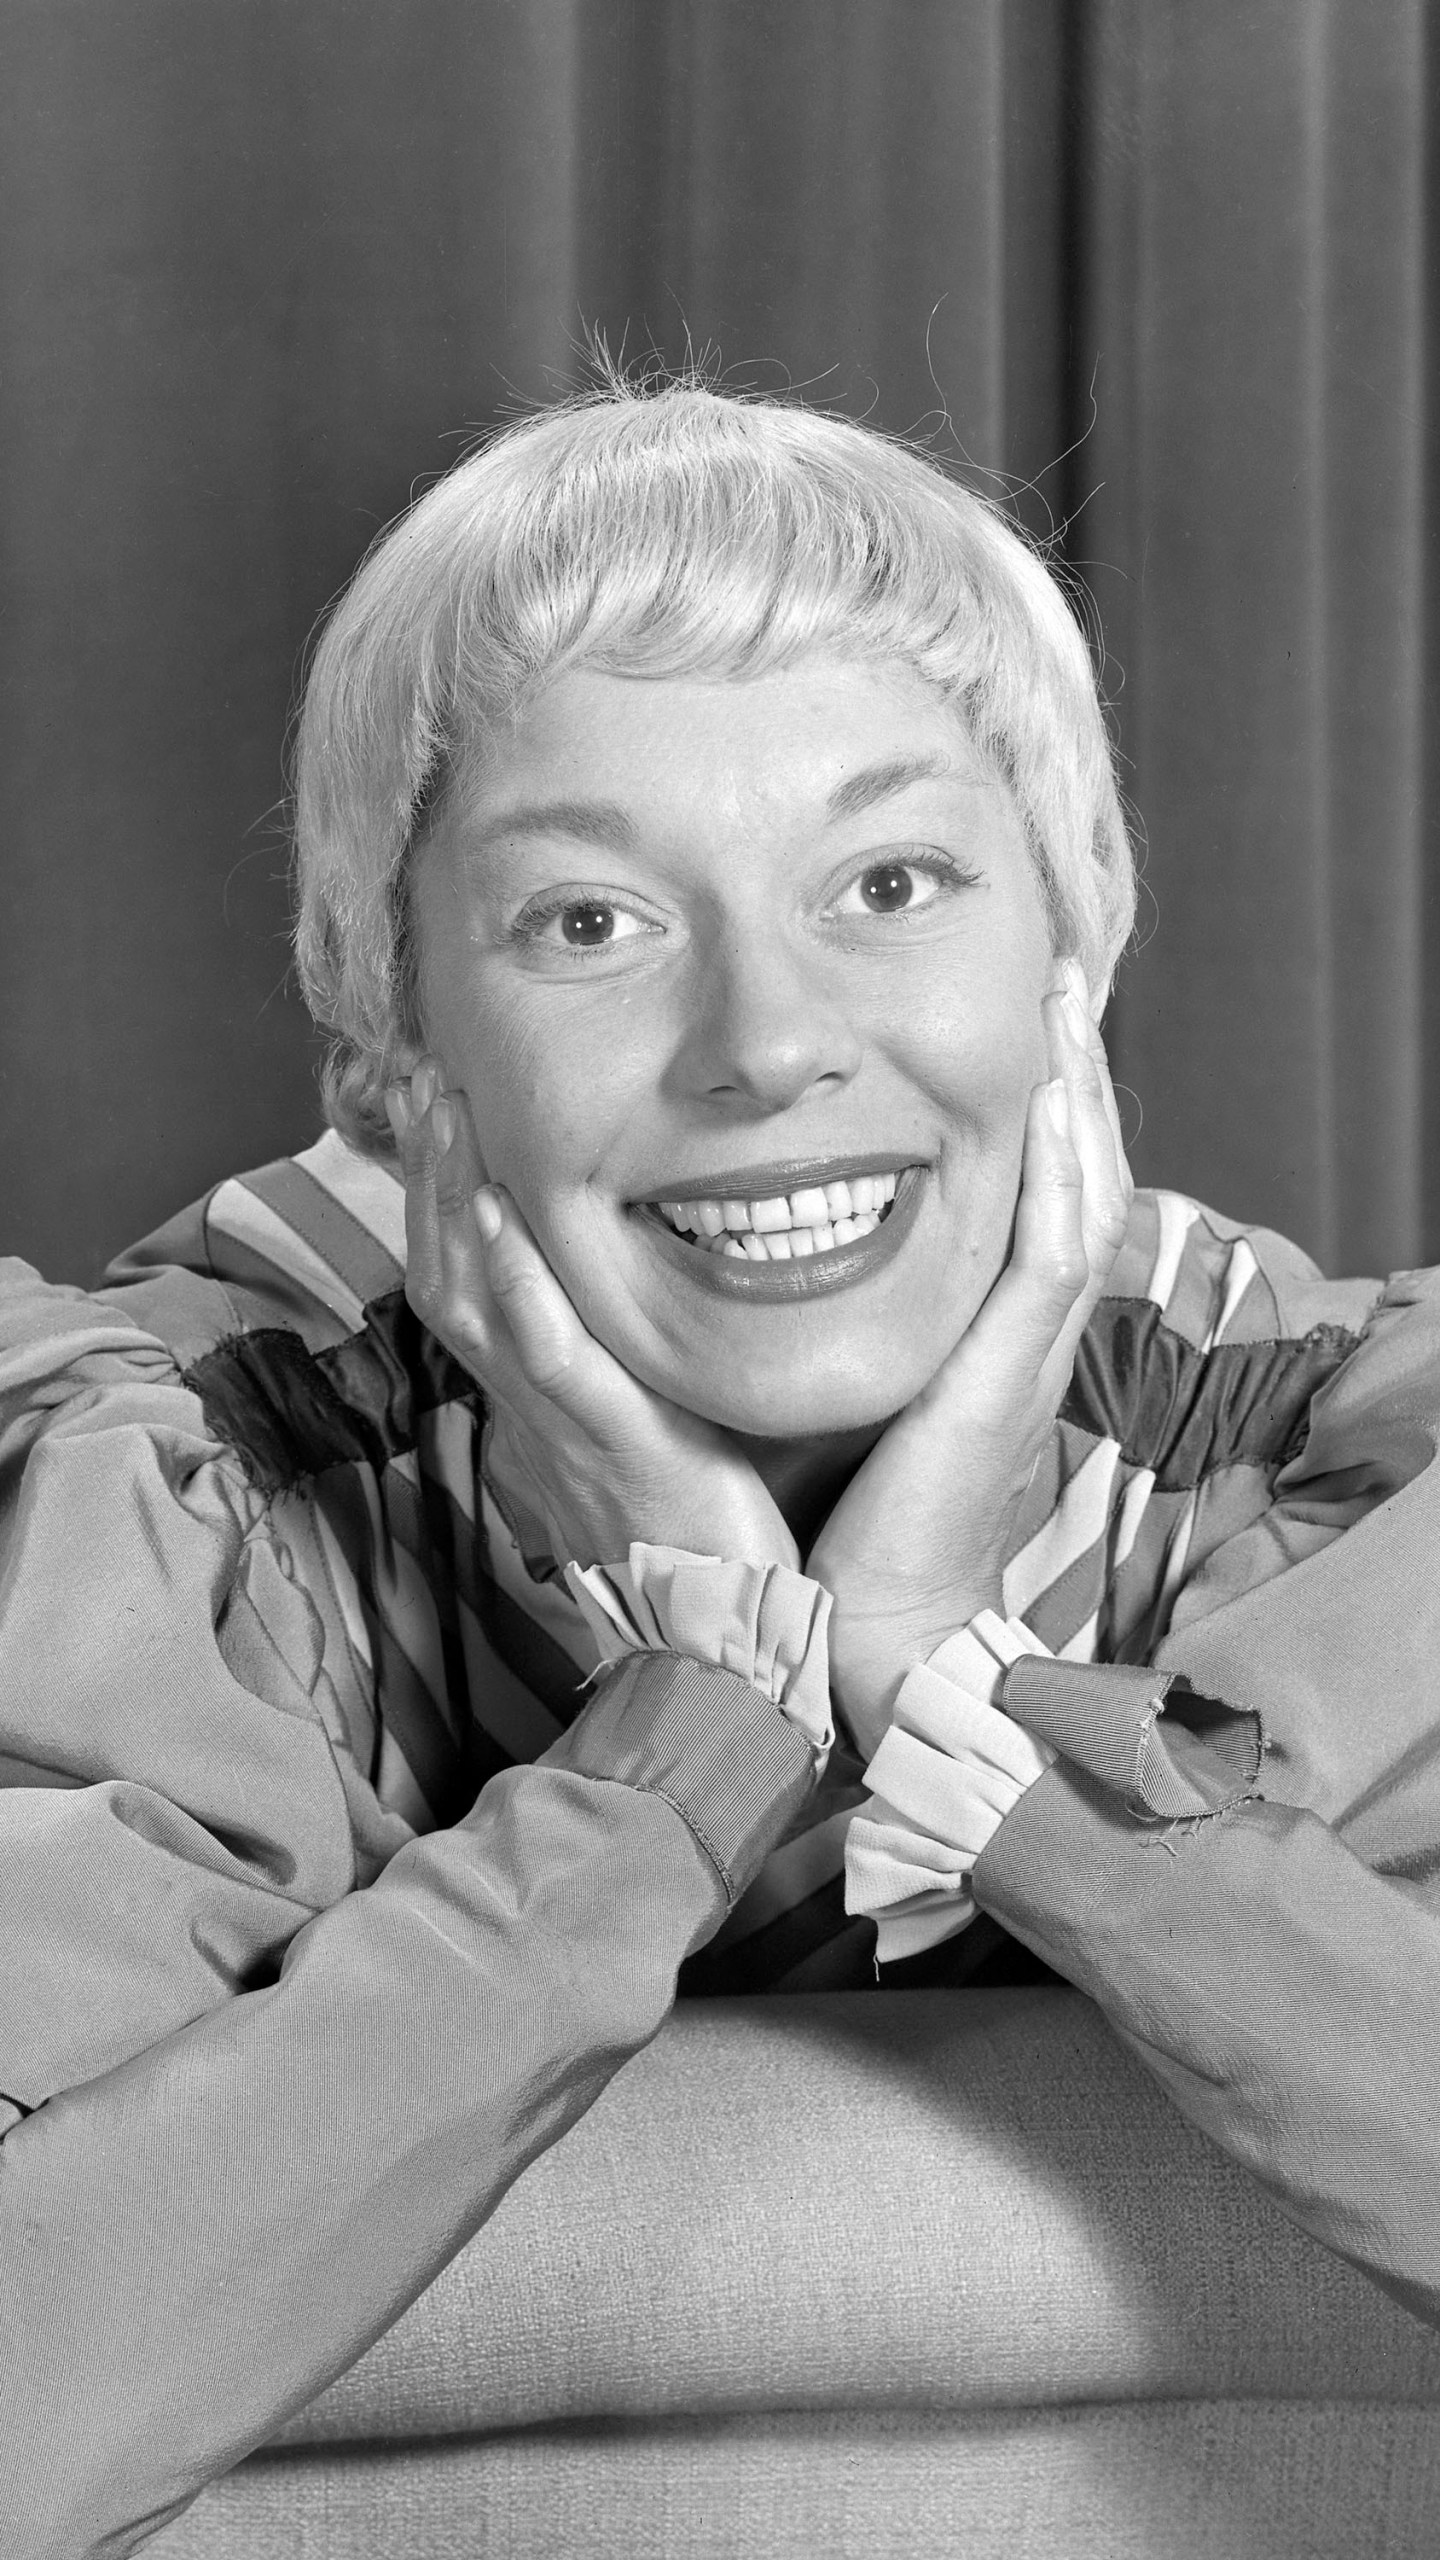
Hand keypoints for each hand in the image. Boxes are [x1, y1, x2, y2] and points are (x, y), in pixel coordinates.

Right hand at [387, 1061, 797, 1573]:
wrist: (717, 1641)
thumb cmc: (700, 1533)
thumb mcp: (656, 1423)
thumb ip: (634, 1358)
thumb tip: (640, 1291)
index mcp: (545, 1393)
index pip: (470, 1279)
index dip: (442, 1193)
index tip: (441, 1105)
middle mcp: (535, 1402)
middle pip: (450, 1271)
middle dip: (431, 1170)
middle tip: (424, 1077)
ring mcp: (565, 1423)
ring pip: (479, 1301)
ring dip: (454, 1200)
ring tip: (447, 1112)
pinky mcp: (614, 1443)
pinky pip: (548, 1358)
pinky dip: (517, 1287)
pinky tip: (498, 1222)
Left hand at [807, 962, 1132, 1758]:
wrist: (853, 1626)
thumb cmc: (832, 1518)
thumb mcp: (828, 1383)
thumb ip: (817, 1308)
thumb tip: (756, 1230)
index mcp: (976, 1327)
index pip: (1021, 1185)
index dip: (1031, 1097)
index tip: (1015, 1007)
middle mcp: (1015, 1330)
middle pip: (1071, 1172)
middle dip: (1070, 1067)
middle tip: (1063, 970)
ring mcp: (1023, 1354)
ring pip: (1081, 1196)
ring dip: (1080, 1093)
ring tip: (1070, 1001)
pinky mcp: (1009, 1383)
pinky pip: (1055, 1261)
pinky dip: (1062, 1178)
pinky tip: (1052, 1105)